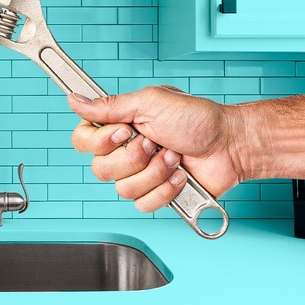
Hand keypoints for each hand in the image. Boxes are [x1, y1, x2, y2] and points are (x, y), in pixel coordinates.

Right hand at [68, 86, 243, 212]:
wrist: (229, 144)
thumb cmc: (196, 118)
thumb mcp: (150, 102)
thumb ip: (109, 105)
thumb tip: (75, 100)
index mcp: (117, 126)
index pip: (82, 140)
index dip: (99, 142)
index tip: (124, 131)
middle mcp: (124, 152)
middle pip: (100, 170)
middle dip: (134, 157)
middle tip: (155, 142)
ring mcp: (139, 175)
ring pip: (122, 189)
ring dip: (154, 172)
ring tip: (173, 157)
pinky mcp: (155, 195)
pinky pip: (143, 204)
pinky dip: (165, 189)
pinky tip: (179, 175)